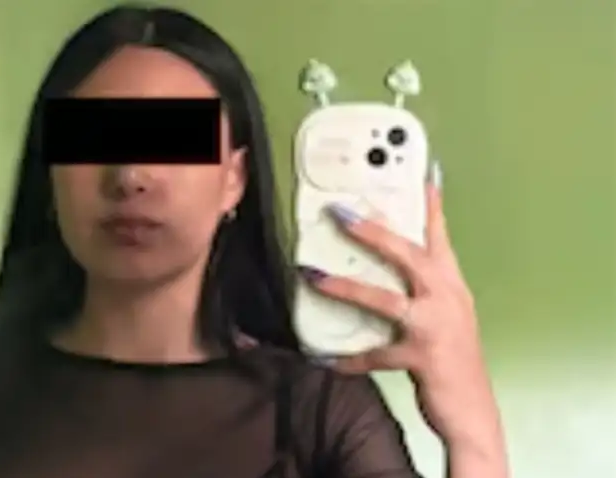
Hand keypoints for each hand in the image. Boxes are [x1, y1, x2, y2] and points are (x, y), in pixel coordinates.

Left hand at [297, 162, 503, 451]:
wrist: (473, 410)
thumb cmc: (455, 360)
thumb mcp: (447, 317)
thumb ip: (424, 293)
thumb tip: (387, 272)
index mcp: (451, 287)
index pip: (438, 238)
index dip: (430, 206)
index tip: (423, 175)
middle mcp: (445, 299)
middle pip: (408, 255)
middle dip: (372, 232)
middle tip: (340, 213)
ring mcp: (434, 328)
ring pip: (384, 300)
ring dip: (345, 287)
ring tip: (312, 276)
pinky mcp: (421, 358)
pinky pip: (375, 354)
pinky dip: (348, 359)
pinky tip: (325, 359)